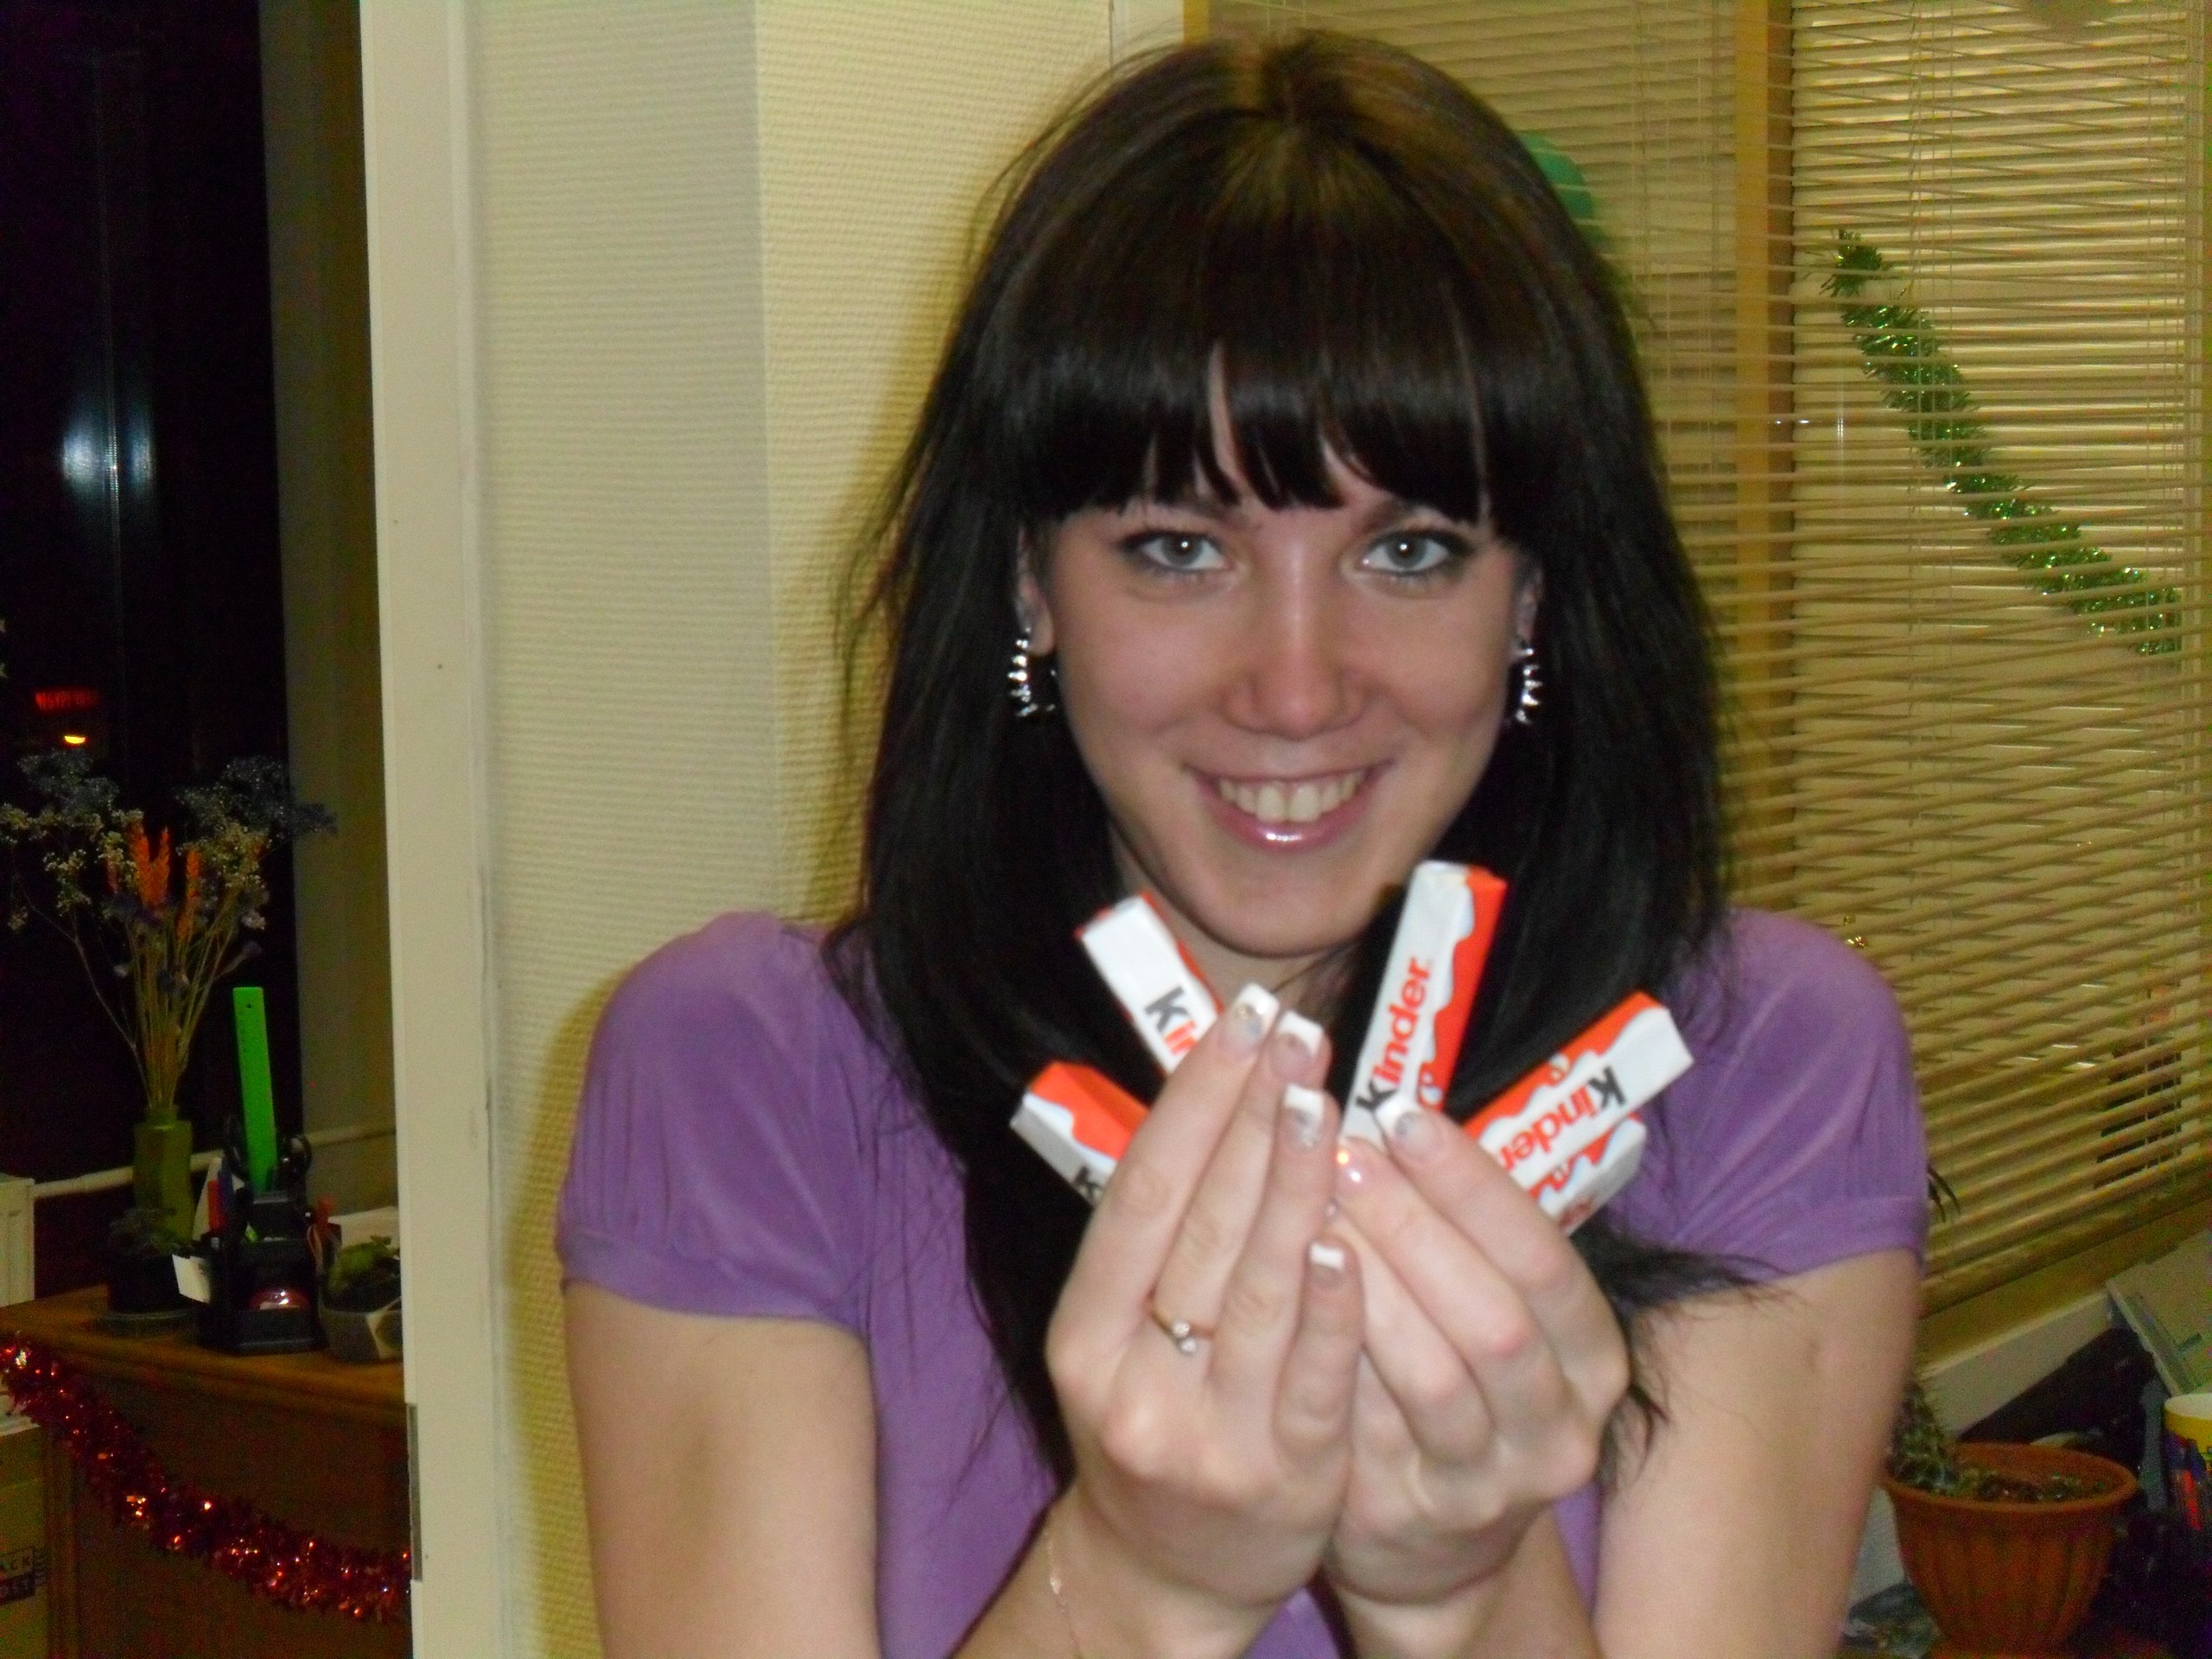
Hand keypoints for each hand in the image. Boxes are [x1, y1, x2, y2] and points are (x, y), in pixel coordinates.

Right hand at [1042, 995, 1366, 1658]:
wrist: (1171, 1574)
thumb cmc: (1158, 1419)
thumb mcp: (1121, 1336)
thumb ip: (1161, 1235)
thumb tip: (1217, 1086)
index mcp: (1082, 1337)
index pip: (1139, 1195)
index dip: (1191, 1101)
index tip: (1238, 1020)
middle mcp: (1132, 1383)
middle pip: (1198, 1228)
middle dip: (1251, 1119)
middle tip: (1295, 1035)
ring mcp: (1208, 1434)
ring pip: (1258, 1289)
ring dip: (1296, 1186)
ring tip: (1325, 1100)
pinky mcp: (1286, 1476)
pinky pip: (1317, 1374)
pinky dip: (1336, 1301)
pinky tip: (1356, 1234)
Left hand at [1323, 1108, 1627, 1636]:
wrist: (1426, 1541)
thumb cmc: (1449, 1380)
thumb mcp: (1481, 1306)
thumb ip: (1458, 1230)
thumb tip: (1391, 1108)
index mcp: (1592, 1354)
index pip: (1544, 1258)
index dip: (1473, 1184)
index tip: (1403, 1114)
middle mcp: (1560, 1425)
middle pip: (1496, 1319)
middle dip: (1415, 1226)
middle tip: (1342, 1149)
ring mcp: (1492, 1483)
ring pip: (1435, 1377)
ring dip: (1370, 1285)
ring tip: (1309, 1206)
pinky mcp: (1416, 1514)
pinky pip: (1371, 1429)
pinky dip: (1336, 1357)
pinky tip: (1291, 1292)